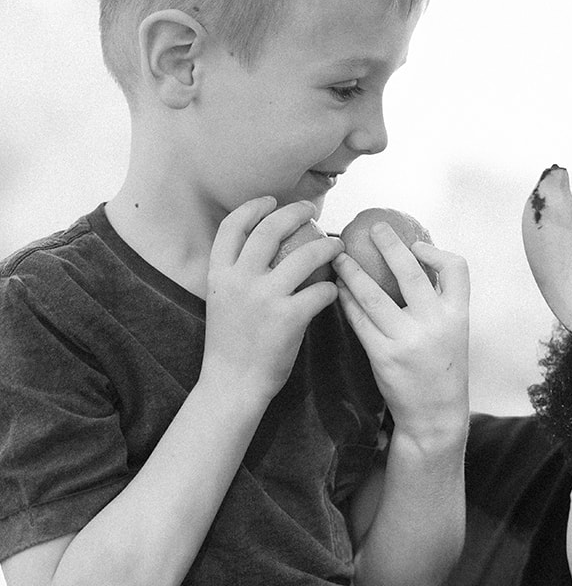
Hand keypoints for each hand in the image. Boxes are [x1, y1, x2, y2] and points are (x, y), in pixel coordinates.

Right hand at [202, 200, 343, 403]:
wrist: (231, 384)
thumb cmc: (230, 345)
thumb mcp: (221, 302)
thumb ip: (236, 276)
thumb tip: (263, 251)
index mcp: (219, 274)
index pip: (232, 226)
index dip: (253, 207)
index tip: (270, 201)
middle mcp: (239, 279)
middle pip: (270, 229)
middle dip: (295, 211)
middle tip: (311, 210)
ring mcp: (264, 297)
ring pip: (305, 255)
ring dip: (327, 246)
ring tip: (338, 246)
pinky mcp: (288, 317)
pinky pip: (320, 291)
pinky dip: (330, 288)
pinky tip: (333, 290)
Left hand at [334, 225, 469, 444]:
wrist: (435, 414)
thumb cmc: (443, 369)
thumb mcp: (455, 333)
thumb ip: (439, 303)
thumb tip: (412, 264)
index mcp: (458, 315)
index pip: (457, 269)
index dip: (436, 251)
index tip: (416, 244)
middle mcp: (435, 324)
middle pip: (410, 273)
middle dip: (389, 245)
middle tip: (372, 228)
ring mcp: (408, 340)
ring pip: (374, 294)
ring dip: (353, 271)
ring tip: (339, 257)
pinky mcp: (383, 355)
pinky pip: (360, 320)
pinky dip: (347, 301)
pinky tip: (338, 290)